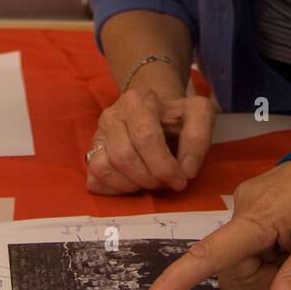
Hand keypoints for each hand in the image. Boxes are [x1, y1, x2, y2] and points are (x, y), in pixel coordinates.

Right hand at [86, 88, 215, 195]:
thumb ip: (198, 138)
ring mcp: (98, 134)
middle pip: (124, 156)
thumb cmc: (176, 117)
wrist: (155, 110)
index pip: (145, 137)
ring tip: (151, 182)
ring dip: (132, 185)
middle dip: (150, 178)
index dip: (164, 165)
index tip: (181, 179)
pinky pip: (94, 178)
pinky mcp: (92, 152)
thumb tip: (186, 171)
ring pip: (105, 168)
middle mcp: (112, 115)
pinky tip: (134, 183)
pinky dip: (115, 189)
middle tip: (166, 183)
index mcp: (137, 101)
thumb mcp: (198, 114)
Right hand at [132, 156, 290, 289]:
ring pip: (241, 262)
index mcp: (257, 216)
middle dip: (266, 281)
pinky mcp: (251, 208)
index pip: (208, 254)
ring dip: (272, 269)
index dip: (175, 284)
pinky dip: (271, 254)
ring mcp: (244, 205)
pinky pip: (249, 246)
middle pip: (233, 271)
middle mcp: (241, 207)